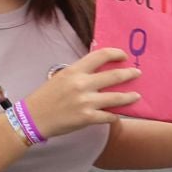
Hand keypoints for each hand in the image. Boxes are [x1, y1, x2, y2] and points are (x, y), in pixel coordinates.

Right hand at [22, 47, 142, 138]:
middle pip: (114, 76)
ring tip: (136, 96)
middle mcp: (81, 84)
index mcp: (74, 71)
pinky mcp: (87, 118)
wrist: (33, 117)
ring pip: (117, 98)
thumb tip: (99, 70)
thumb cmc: (46, 97)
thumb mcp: (60, 78)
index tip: (123, 56)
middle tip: (137, 73)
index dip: (115, 53)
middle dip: (129, 74)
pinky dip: (115, 115)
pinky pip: (109, 116)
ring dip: (130, 96)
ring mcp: (85, 102)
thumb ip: (79, 73)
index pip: (100, 56)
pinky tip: (117, 114)